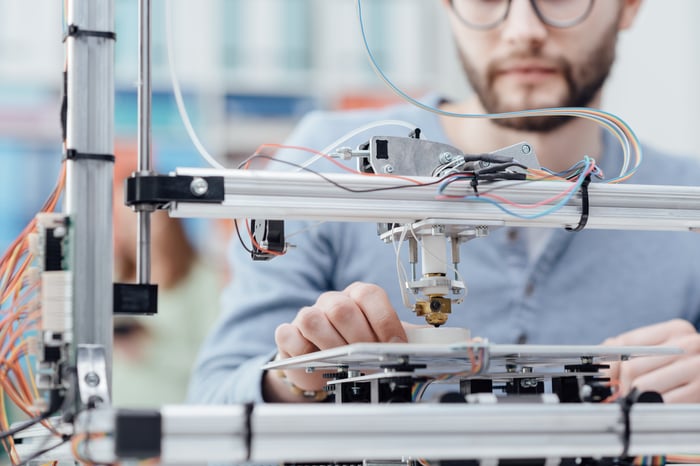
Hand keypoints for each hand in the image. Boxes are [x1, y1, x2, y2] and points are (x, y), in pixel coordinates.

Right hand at [264, 282, 408, 401]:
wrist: (326, 365)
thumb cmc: (357, 349)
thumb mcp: (384, 342)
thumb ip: (409, 339)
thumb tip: (435, 343)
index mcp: (358, 297)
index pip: (370, 295)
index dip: (384, 321)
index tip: (396, 345)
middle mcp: (332, 301)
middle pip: (342, 309)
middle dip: (360, 339)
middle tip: (369, 359)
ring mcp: (308, 315)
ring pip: (314, 319)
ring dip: (332, 345)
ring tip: (344, 362)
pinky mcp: (288, 333)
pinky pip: (290, 335)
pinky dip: (304, 350)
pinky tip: (316, 360)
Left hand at [603, 319, 699, 401]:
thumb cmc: (681, 368)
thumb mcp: (657, 352)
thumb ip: (625, 350)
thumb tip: (599, 366)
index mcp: (676, 330)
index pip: (626, 344)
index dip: (609, 365)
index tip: (603, 378)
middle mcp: (689, 344)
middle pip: (631, 366)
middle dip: (621, 385)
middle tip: (621, 394)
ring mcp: (698, 367)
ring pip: (642, 386)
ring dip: (634, 398)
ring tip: (637, 400)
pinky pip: (660, 402)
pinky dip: (650, 407)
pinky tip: (653, 406)